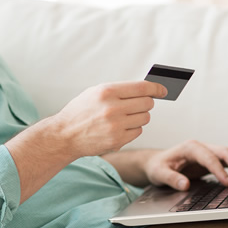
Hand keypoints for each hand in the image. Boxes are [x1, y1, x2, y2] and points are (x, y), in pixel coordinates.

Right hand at [52, 81, 166, 156]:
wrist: (64, 135)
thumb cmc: (81, 111)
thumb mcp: (95, 93)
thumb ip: (119, 90)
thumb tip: (146, 88)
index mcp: (107, 91)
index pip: (142, 87)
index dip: (156, 88)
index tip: (163, 90)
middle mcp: (113, 108)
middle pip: (147, 103)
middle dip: (145, 103)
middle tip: (136, 105)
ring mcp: (116, 125)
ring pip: (145, 118)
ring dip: (139, 117)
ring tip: (125, 117)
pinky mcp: (118, 140)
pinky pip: (138, 131)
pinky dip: (133, 129)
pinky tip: (120, 127)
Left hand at [143, 140, 227, 190]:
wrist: (157, 162)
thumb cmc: (158, 167)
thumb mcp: (159, 174)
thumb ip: (171, 179)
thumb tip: (185, 185)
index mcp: (189, 147)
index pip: (208, 157)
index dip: (219, 170)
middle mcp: (201, 147)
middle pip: (225, 151)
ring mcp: (208, 152)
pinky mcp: (212, 159)